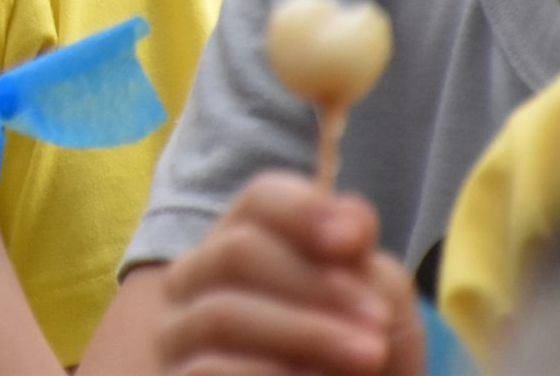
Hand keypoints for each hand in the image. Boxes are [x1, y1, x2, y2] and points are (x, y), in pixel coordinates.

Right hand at [155, 173, 423, 375]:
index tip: (356, 243)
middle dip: (313, 284)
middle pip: (237, 251)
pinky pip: (207, 370)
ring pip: (220, 314)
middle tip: (379, 325)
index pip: (260, 201)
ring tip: (368, 357)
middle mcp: (199, 280)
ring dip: (305, 333)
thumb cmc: (359, 368)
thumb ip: (368, 268)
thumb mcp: (381, 317)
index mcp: (248, 243)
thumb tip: (349, 216)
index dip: (304, 211)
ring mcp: (178, 336)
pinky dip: (270, 372)